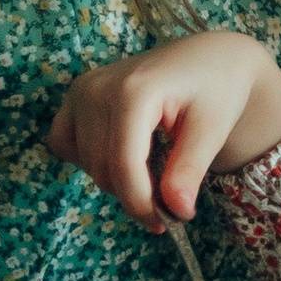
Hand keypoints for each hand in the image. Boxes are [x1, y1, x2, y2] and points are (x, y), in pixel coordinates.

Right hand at [48, 29, 280, 225]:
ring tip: (153, 170)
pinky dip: (87, 159)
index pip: (123, 165)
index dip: (140, 204)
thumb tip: (176, 211)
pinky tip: (118, 153)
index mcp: (133, 91)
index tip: (165, 223)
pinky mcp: (75, 94)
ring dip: (115, 179)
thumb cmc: (216, 88)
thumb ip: (189, 170)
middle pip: (103, 169)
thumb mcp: (213, 128)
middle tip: (168, 198)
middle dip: (134, 194)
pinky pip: (64, 143)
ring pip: (87, 163)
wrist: (208, 58)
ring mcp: (82, 89)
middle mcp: (97, 87)